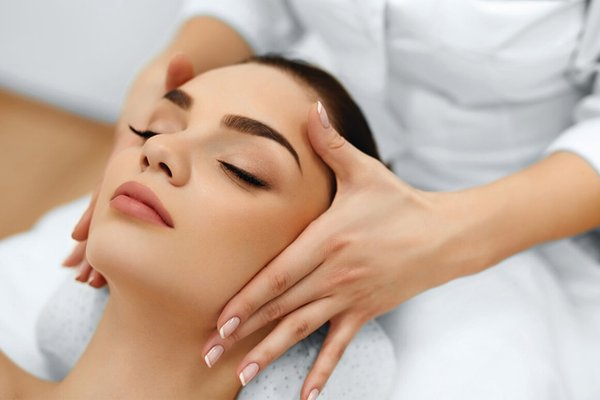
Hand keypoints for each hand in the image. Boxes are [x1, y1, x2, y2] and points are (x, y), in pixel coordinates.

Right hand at [62, 54, 195, 287]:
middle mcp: (127, 170)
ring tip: (90, 283)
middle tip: (85, 278)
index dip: (95, 211)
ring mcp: (134, 181)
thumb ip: (173, 76)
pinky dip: (118, 241)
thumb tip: (182, 59)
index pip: (109, 184)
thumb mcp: (168, 83)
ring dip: (102, 250)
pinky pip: (130, 219)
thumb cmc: (171, 90)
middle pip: (107, 210)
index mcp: (130, 152)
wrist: (169, 94)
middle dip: (94, 243)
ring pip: (116, 221)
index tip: (79, 239)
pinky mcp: (146, 188)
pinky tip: (108, 268)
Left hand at [201, 103, 472, 398]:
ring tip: (241, 374)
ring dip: (270, 353)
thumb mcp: (364, 171)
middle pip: (282, 308)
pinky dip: (322, 371)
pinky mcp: (366, 311)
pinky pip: (340, 345)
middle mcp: (335, 273)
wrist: (446, 234)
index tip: (219, 320)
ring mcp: (351, 296)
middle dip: (244, 332)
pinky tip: (305, 395)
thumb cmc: (399, 201)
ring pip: (303, 330)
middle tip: (208, 353)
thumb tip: (311, 107)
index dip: (247, 299)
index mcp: (327, 239)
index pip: (278, 275)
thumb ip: (331, 143)